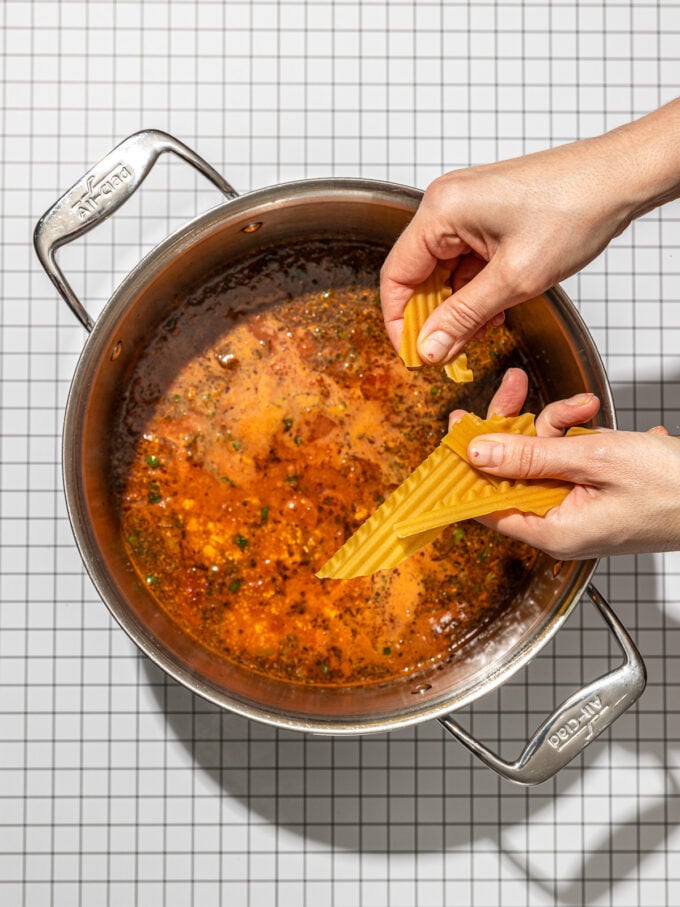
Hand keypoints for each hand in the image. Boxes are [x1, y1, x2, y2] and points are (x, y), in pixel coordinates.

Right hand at [381, 99, 679, 365]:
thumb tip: (428, 347)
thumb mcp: (514, 279)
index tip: (414, 355)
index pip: (396, 276)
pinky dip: (475, 291)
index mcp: (442, 210)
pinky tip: (494, 311)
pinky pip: (466, 263)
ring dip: (458, 307)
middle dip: (433, 317)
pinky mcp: (486, 216)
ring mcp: (466, 209)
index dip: (399, 321)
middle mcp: (447, 204)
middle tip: (449, 352)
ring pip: (444, 273)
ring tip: (481, 332)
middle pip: (418, 275)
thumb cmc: (576, 208)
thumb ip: (463, 317)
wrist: (620, 179)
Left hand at [453, 369, 679, 559]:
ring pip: (539, 459)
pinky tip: (594, 419)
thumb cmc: (672, 488)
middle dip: (517, 427)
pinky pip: (564, 460)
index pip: (483, 506)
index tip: (456, 430)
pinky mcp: (590, 494)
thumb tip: (478, 451)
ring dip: (556, 425)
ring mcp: (574, 509)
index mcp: (551, 532)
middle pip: (510, 473)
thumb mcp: (593, 460)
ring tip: (584, 408)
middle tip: (514, 390)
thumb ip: (531, 454)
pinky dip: (576, 435)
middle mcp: (558, 526)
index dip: (465, 467)